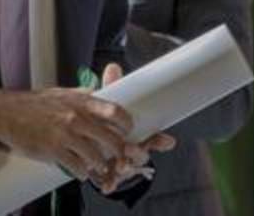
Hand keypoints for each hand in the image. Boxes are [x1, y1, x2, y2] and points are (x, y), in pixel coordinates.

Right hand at [0, 64, 140, 181]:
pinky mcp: (53, 151)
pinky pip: (76, 166)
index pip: (115, 112)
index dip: (126, 123)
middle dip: (119, 150)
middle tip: (119, 155)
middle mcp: (76, 118)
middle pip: (110, 138)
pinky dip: (82, 172)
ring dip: (100, 164)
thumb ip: (82, 95)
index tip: (127, 129)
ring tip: (99, 166)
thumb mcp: (62, 93)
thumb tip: (97, 94)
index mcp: (81, 102)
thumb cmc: (33, 103)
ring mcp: (65, 136)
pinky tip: (82, 172)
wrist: (6, 113)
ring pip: (95, 156)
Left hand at [85, 64, 176, 193]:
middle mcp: (132, 150)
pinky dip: (109, 184)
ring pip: (128, 168)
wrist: (86, 142)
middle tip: (132, 149)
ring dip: (126, 168)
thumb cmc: (103, 122)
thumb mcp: (107, 105)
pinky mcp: (108, 175)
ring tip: (120, 166)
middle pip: (142, 154)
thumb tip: (113, 68)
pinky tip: (106, 185)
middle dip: (139, 153)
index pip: (154, 137)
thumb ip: (113, 89)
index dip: (161, 140)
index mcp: (137, 134)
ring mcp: (121, 164)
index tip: (167, 141)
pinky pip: (111, 181)